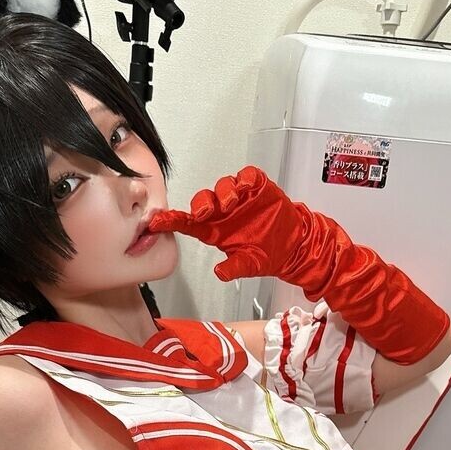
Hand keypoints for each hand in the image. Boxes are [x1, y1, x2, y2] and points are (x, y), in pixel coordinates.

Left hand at [147, 166, 307, 282]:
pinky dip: (245, 179)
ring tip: (231, 202)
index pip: (189, 223)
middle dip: (202, 204)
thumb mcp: (250, 264)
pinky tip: (247, 187)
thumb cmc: (268, 252)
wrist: (293, 244)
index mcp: (215, 229)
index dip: (172, 221)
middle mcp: (224, 211)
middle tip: (205, 211)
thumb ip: (235, 268)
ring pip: (224, 186)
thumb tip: (220, 273)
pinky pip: (248, 176)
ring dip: (224, 192)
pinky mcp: (258, 187)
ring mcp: (241, 197)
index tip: (157, 221)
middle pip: (204, 200)